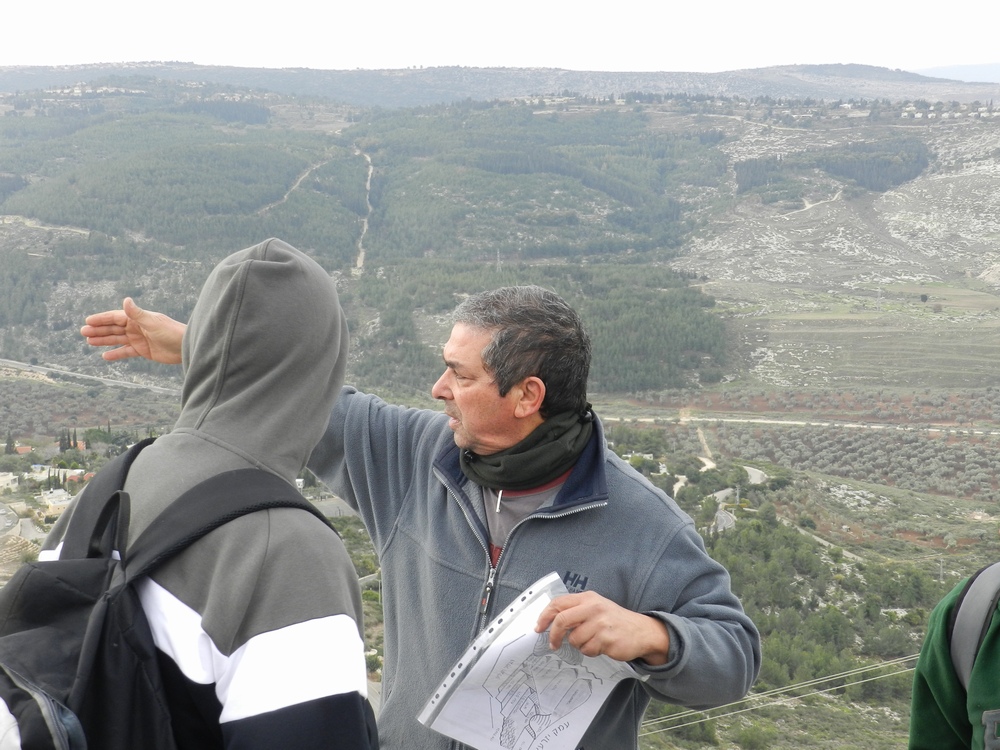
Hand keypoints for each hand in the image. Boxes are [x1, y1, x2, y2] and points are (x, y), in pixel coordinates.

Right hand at [80, 297, 185, 364]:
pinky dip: (116, 354)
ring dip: (103, 340)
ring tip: (88, 341)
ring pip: (117, 339)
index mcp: (137, 318)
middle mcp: (136, 327)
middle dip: (98, 330)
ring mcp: (139, 339)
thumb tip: (125, 300)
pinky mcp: (143, 350)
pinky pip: (126, 352)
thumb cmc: (171, 332)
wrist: (185, 346)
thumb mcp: (152, 323)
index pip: (115, 317)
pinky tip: (104, 356)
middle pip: (113, 328)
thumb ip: (137, 314)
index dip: (101, 319)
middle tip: (83, 332)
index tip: (88, 321)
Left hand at [535, 591, 669, 665]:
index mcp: (588, 598)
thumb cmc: (614, 620)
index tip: (539, 627)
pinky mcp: (606, 639)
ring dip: (579, 645)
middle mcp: (593, 607)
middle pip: (561, 620)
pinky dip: (590, 651)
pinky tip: (601, 646)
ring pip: (574, 639)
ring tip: (592, 641)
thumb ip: (576, 611)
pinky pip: (587, 650)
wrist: (642, 631)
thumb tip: (551, 622)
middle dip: (553, 635)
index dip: (544, 616)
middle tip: (553, 644)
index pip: (558, 603)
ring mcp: (600, 623)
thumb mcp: (596, 607)